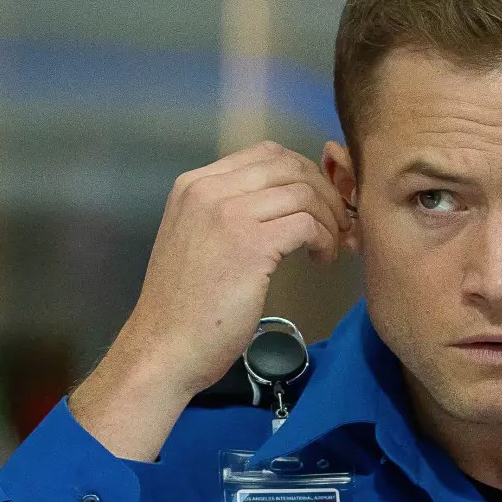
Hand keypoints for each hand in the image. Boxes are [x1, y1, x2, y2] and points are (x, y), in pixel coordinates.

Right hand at [98, 140, 353, 401]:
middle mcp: (209, 190)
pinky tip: (321, 260)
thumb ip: (230, 212)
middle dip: (324, 192)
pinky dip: (325, 239)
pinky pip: (307, 224)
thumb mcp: (198, 240)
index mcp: (195, 184)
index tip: (319, 202)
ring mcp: (229, 214)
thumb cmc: (184, 306)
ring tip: (329, 247)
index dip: (305, 173)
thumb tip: (285, 200)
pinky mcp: (250, 245)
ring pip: (303, 193)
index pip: (266, 154)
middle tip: (337, 223)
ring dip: (329, 219)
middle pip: (290, 167)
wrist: (164, 348)